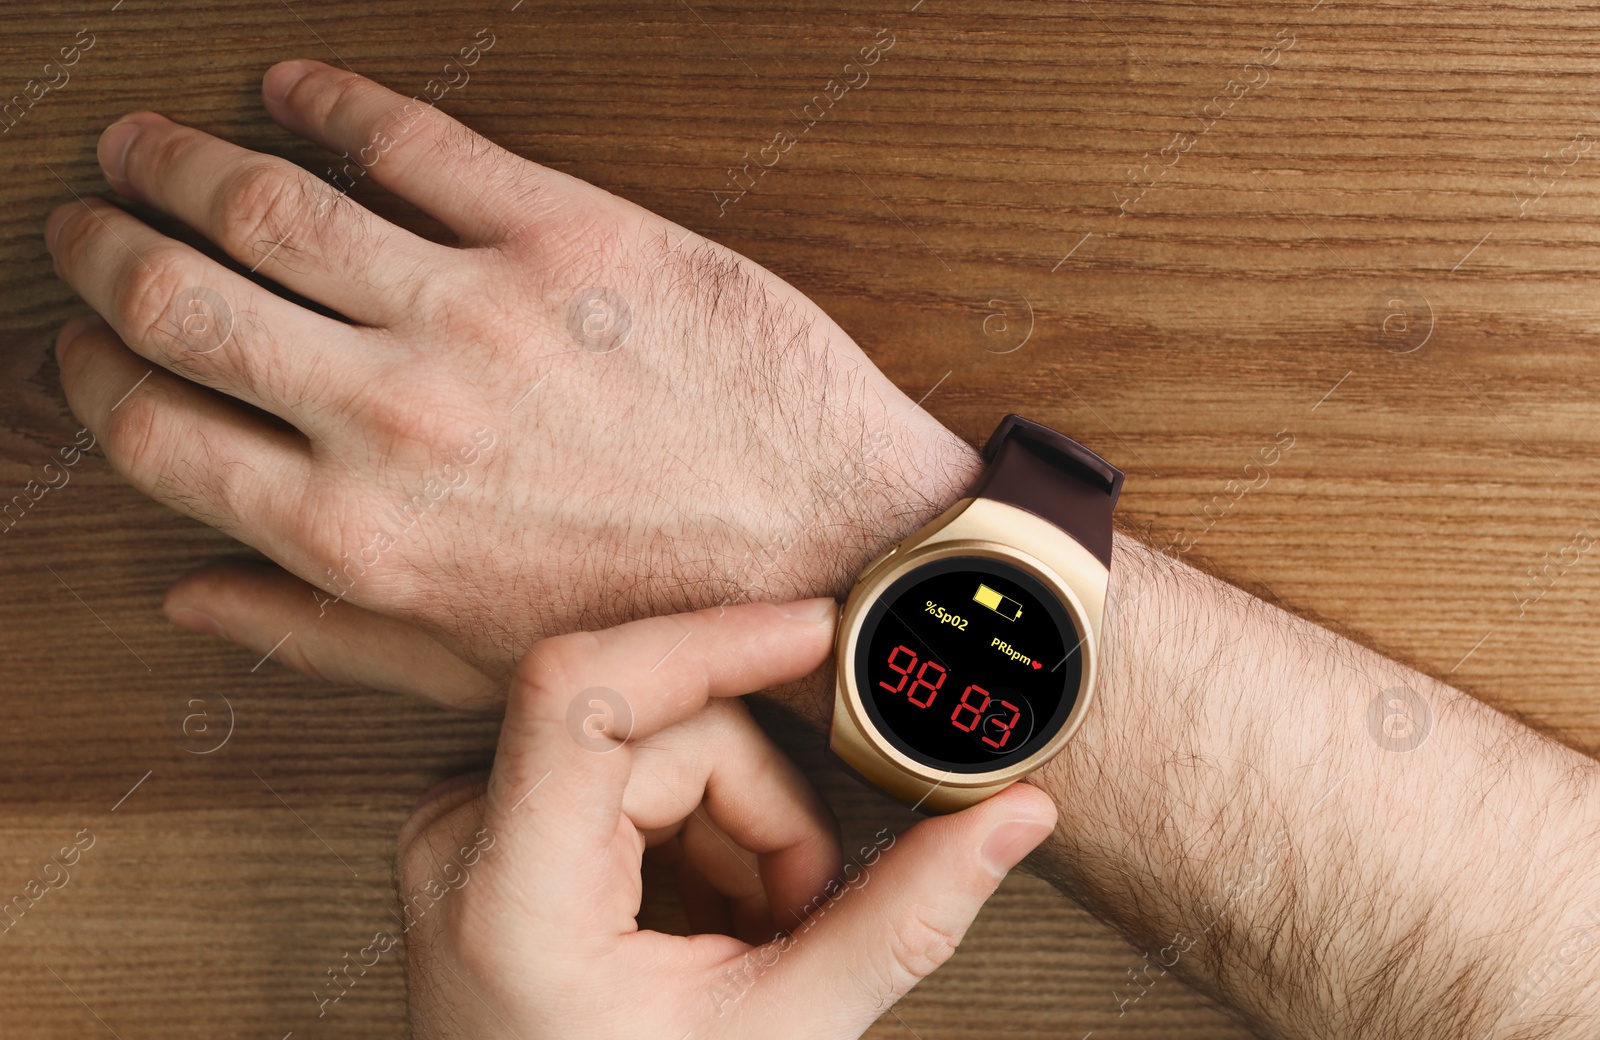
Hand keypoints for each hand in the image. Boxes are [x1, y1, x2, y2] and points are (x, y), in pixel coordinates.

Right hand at [47, 59, 979, 710]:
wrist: (828, 554)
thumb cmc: (659, 624)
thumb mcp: (474, 667)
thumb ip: (318, 631)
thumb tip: (187, 596)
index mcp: (357, 533)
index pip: (153, 427)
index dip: (89, 373)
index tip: (82, 342)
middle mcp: (392, 417)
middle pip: (178, 298)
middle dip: (104, 246)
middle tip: (88, 215)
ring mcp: (478, 313)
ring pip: (271, 203)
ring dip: (182, 158)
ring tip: (150, 140)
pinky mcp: (569, 234)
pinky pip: (411, 139)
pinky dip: (331, 101)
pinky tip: (296, 90)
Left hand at [396, 597, 1057, 1039]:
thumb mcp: (781, 1035)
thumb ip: (903, 919)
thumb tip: (1009, 818)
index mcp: (512, 897)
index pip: (587, 689)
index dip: (714, 640)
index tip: (818, 638)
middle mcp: (466, 841)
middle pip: (663, 724)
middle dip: (764, 807)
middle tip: (794, 914)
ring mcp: (471, 832)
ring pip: (661, 741)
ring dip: (739, 826)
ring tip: (749, 932)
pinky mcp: (497, 830)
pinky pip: (628, 770)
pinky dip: (698, 833)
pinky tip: (707, 916)